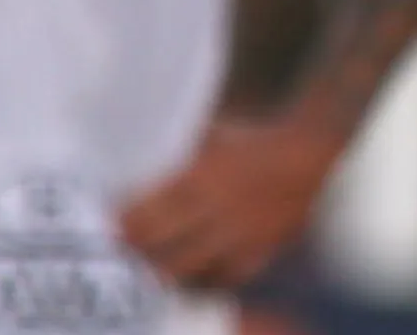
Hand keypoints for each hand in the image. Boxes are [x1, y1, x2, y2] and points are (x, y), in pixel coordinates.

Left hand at [119, 113, 351, 289]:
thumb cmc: (253, 141)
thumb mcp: (214, 135)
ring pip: (191, 266)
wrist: (308, 153)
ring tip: (145, 272)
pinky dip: (203, 281)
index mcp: (204, 175)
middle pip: (165, 243)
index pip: (154, 209)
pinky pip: (224, 277)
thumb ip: (182, 151)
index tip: (108, 226)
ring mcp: (240, 234)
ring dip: (164, 271)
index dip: (128, 222)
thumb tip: (143, 161)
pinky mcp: (260, 251)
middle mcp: (220, 208)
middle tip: (119, 252)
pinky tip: (187, 279)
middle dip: (137, 250)